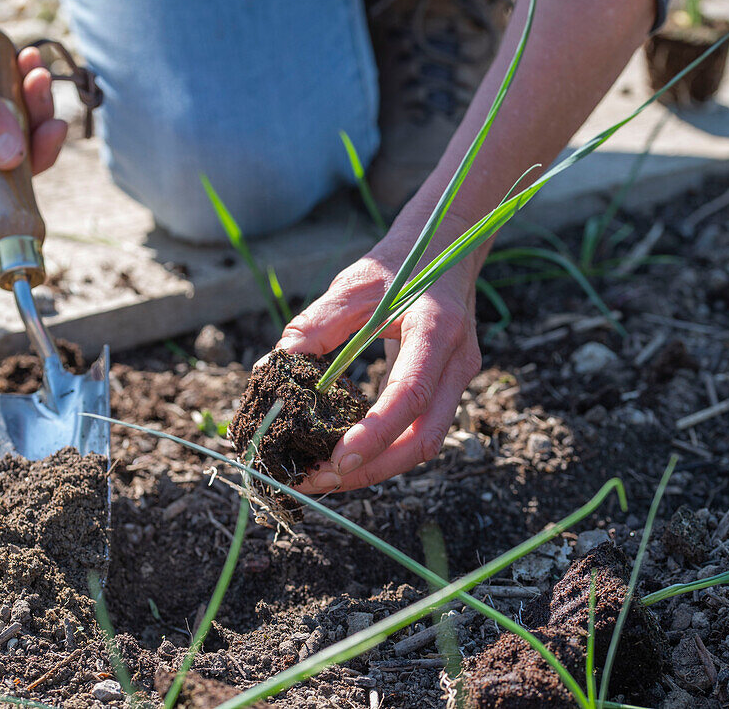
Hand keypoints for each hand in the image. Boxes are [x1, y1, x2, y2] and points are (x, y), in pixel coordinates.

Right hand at [0, 0, 66, 222]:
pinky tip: (29, 64)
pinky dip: (29, 94)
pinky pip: (16, 113)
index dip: (0, 204)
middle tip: (52, 122)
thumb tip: (9, 161)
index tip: (36, 215)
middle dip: (28, 144)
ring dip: (34, 113)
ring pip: (12, 140)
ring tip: (36, 76)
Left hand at [278, 211, 484, 493]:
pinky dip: (383, 450)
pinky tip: (345, 455)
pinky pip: (419, 431)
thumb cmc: (396, 264)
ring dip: (376, 468)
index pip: (410, 393)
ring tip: (324, 476)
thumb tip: (270, 369)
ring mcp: (458, 379)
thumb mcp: (351, 286)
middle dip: (372, 468)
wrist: (446, 248)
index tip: (334, 460)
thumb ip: (313, 326)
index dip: (374, 433)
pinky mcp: (448, 389)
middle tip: (318, 480)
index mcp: (436, 328)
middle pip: (424, 437)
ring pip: (424, 442)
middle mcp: (457, 361)